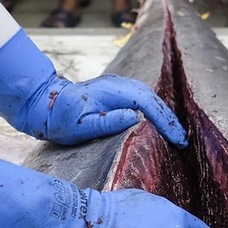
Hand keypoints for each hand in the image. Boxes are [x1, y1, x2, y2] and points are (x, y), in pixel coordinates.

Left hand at [0, 27, 187, 146]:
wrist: (45, 104)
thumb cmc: (59, 119)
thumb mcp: (78, 127)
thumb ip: (105, 122)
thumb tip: (134, 117)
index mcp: (110, 91)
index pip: (145, 102)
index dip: (163, 119)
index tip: (176, 138)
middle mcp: (118, 84)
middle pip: (152, 98)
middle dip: (169, 119)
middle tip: (182, 142)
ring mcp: (119, 87)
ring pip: (149, 98)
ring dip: (163, 116)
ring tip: (176, 137)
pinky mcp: (119, 93)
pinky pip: (142, 101)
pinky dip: (154, 113)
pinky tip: (161, 128)